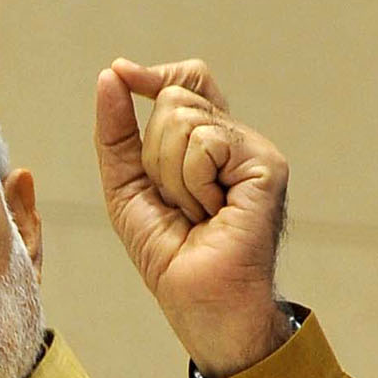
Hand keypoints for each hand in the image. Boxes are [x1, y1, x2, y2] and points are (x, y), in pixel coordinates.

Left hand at [94, 57, 292, 377]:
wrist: (203, 304)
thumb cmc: (170, 257)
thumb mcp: (127, 189)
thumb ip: (117, 135)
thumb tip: (112, 73)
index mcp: (207, 144)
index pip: (185, 83)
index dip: (154, 76)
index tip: (119, 74)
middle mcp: (233, 140)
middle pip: (173, 102)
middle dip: (153, 158)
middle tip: (178, 204)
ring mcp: (254, 149)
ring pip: (183, 120)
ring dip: (172, 178)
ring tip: (197, 214)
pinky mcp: (265, 164)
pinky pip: (204, 144)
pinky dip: (193, 183)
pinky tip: (213, 212)